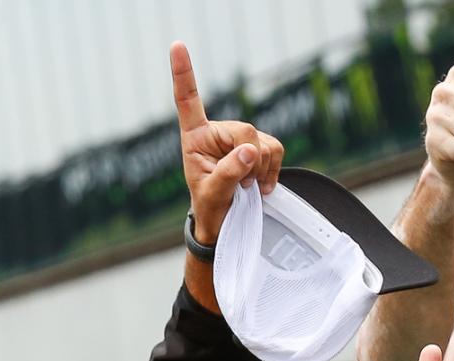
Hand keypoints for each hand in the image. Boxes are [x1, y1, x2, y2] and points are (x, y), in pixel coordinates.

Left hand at [173, 42, 282, 244]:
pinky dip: (273, 170)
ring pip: (264, 142)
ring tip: (247, 186)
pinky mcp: (260, 144)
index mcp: (194, 137)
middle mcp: (217, 130)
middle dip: (250, 161)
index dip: (183, 73)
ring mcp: (240, 136)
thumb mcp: (213, 195)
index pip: (187, 100)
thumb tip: (251, 149)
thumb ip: (228, 173)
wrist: (225, 222)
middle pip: (246, 131)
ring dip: (261, 169)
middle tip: (242, 185)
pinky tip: (261, 185)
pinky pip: (276, 149)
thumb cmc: (210, 207)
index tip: (176, 45)